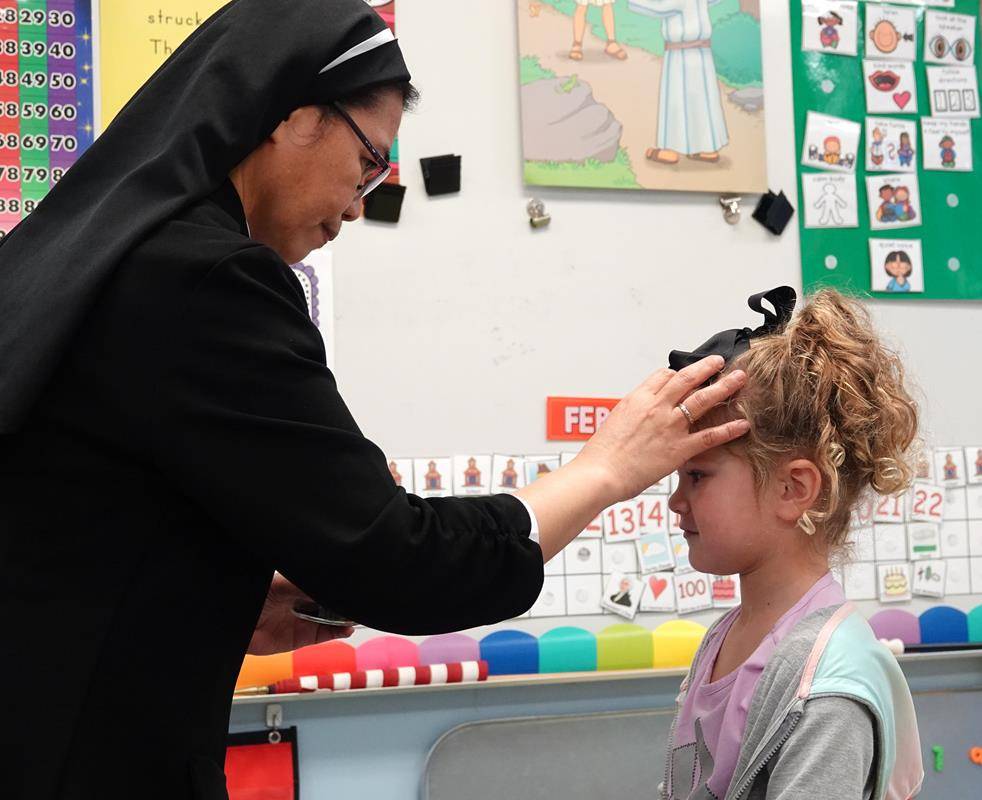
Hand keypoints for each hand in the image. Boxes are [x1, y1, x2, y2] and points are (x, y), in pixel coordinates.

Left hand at [247, 573, 352, 655]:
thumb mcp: (285, 584)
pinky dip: (339, 632)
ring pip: (333, 619)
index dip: (340, 586)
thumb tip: (334, 579)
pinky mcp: (302, 638)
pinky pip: (325, 635)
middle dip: (346, 601)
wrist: (234, 623)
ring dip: (347, 617)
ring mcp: (304, 620)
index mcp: (299, 584)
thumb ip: (309, 583)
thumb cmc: (255, 597)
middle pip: (332, 601)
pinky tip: (347, 627)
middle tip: (360, 600)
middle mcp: (303, 602)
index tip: (354, 585)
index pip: (325, 585)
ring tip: (357, 614)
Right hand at [578, 355, 748, 501]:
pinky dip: (729, 429)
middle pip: (688, 379)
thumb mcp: (615, 421)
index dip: (679, 373)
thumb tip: (642, 415)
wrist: (600, 473)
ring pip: (704, 399)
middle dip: (707, 367)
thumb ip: (634, 414)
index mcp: (638, 398)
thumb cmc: (603, 453)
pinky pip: (710, 436)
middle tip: (719, 362)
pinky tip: (743, 424)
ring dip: (725, 386)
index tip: (688, 374)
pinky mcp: (679, 448)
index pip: (664, 376)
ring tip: (739, 378)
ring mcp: (670, 426)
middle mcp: (657, 407)